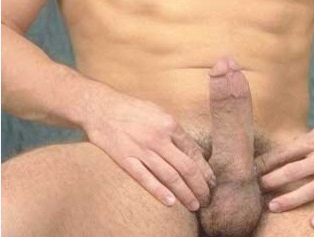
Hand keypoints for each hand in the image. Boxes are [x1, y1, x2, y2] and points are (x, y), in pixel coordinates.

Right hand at [84, 89, 214, 211]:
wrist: (102, 109)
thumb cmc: (132, 109)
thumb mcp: (158, 112)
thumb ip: (173, 130)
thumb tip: (190, 149)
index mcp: (169, 124)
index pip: (193, 151)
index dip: (205, 169)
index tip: (211, 181)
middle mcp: (158, 138)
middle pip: (186, 167)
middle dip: (199, 185)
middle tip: (207, 198)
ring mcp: (142, 150)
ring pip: (169, 177)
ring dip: (185, 193)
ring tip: (194, 205)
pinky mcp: (126, 160)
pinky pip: (146, 179)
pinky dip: (159, 192)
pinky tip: (171, 202)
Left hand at [255, 124, 313, 228]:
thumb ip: (299, 144)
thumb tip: (274, 156)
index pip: (286, 152)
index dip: (268, 161)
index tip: (252, 168)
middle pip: (295, 170)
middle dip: (274, 179)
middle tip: (257, 187)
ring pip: (312, 189)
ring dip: (291, 198)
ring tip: (273, 206)